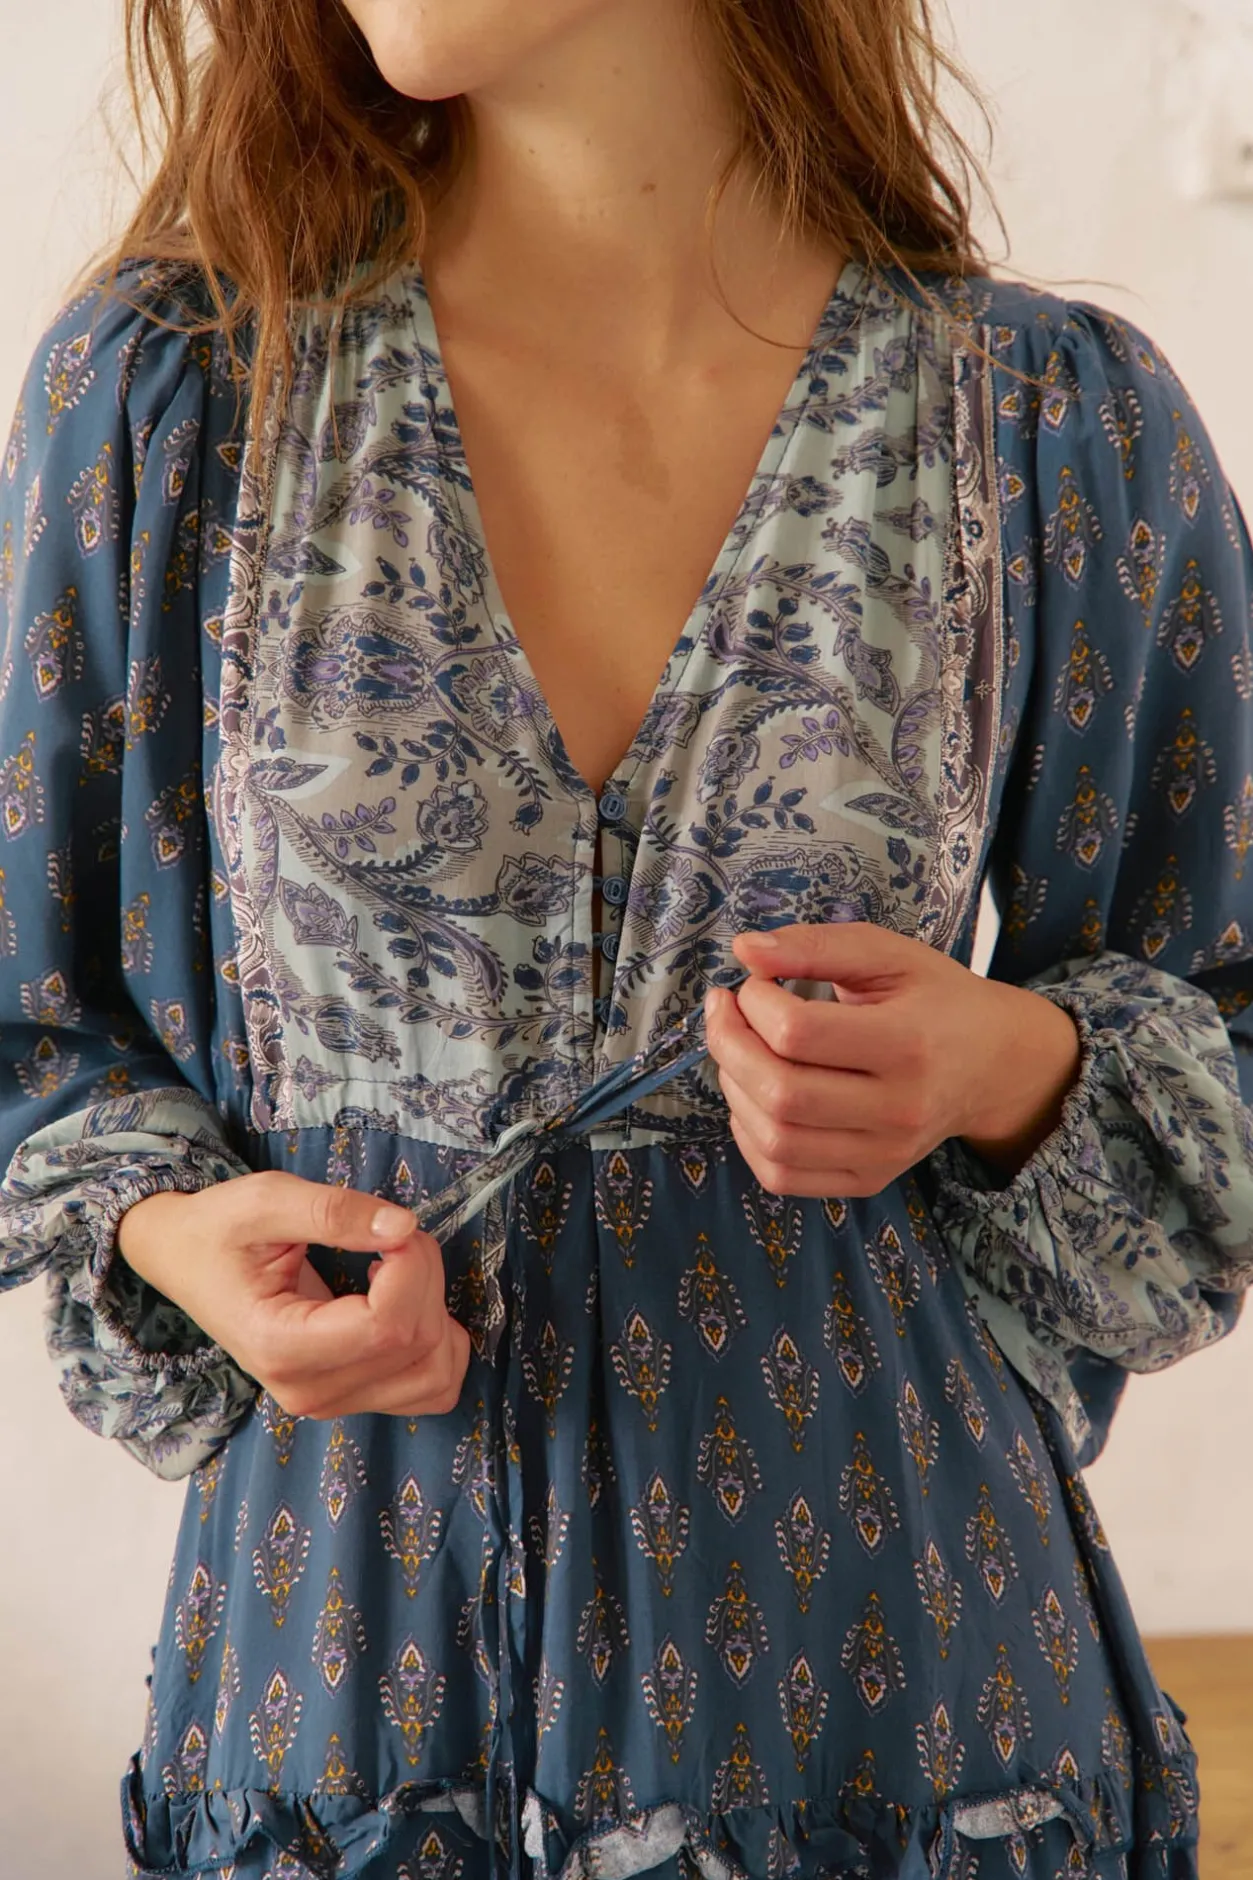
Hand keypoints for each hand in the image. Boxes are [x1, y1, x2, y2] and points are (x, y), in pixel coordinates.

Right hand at [117, 1172, 470, 1419]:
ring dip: (437, 1312)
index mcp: (280, 1346)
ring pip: (435, 1374)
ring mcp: (330, 1401)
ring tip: (397, 1272)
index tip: (393, 1229)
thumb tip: (403, 1227)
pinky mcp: (350, 1396)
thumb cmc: (218, 1230)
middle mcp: (307, 1390)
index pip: (388, 1326)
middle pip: (418, 1345)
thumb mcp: (266, 1199)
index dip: (413, 1268)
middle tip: (391, 1237)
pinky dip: (439, 1345)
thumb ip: (336, 1211)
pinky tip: (408, 1306)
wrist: (184, 1260)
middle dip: (425, 1276)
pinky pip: (431, 1388)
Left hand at [703, 922, 1082, 1198]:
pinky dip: (749, 1137)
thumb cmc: (935, 999)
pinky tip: (753, 1098)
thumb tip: (744, 950)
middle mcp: (899, 1110)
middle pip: (780, 1093)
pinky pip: (782, 1176)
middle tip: (726, 1013)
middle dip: (730, 1045)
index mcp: (908, 1044)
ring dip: (734, 1090)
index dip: (754, 1002)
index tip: (754, 983)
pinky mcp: (869, 1180)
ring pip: (774, 1140)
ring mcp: (884, 1154)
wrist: (993, 1065)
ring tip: (739, 1053)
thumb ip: (816, 945)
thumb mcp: (887, 953)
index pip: (798, 1034)